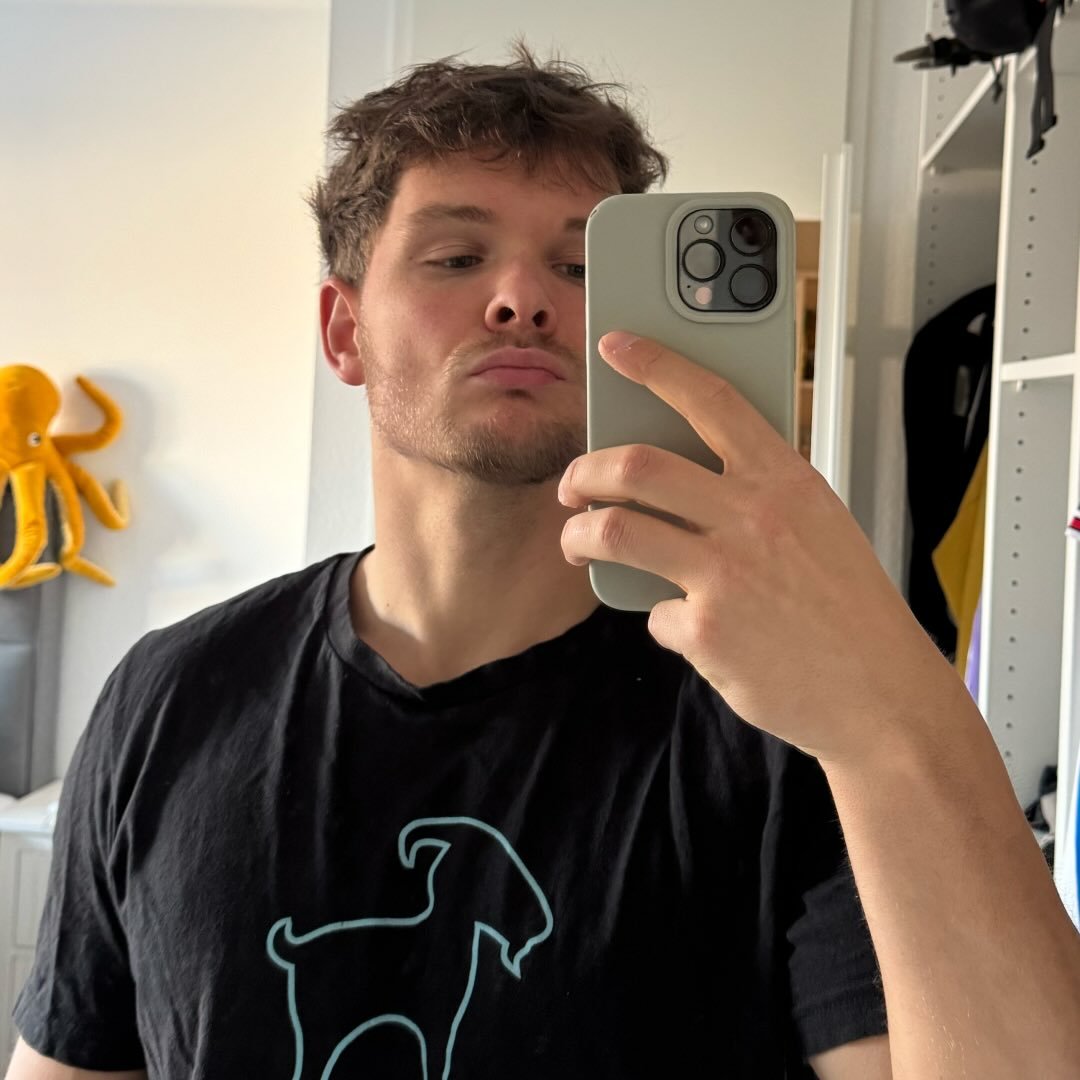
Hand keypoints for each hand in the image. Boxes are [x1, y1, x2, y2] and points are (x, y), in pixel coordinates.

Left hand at [558, 331, 962, 765]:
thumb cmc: (851, 608)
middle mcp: (750, 516)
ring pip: (614, 530)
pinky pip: (652, 613)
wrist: (881, 693)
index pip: (711, 400)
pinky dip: (661, 619)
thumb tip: (687, 483)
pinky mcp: (706, 629)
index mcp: (784, 480)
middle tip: (572, 486)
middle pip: (636, 466)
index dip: (656, 365)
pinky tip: (686, 629)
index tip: (616, 346)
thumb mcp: (819, 525)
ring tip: (576, 543)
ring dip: (578, 535)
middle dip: (584, 471)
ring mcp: (724, 572)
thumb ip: (758, 495)